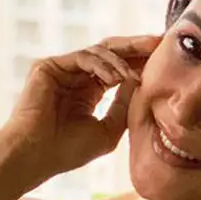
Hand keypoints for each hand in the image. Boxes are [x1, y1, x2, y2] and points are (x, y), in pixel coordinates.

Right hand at [1, 35, 161, 185]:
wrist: (35, 156)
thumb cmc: (67, 152)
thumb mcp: (108, 130)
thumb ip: (125, 106)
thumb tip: (141, 81)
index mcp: (87, 93)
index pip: (117, 70)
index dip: (140, 63)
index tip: (165, 59)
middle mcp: (74, 78)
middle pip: (110, 53)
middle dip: (136, 47)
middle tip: (158, 42)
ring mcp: (60, 71)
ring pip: (98, 51)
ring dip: (121, 62)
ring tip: (134, 77)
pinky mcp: (48, 66)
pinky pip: (83, 57)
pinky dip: (102, 65)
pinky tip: (116, 78)